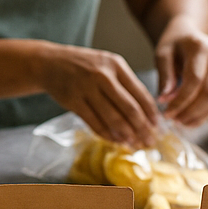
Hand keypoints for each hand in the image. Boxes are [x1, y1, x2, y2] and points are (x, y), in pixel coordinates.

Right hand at [36, 43, 160, 147]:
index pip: (140, 93)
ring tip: (134, 145)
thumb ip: (125, 83)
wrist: (49, 63)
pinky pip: (94, 123)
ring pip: (112, 118)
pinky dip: (106, 134)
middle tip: (150, 141)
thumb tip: (146, 112)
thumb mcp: (107, 65)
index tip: (157, 127)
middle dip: (142, 128)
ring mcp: (86, 89)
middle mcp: (102, 75)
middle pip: (129, 108)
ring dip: (126, 135)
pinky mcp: (72, 101)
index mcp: (116, 65)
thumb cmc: (84, 66)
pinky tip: (115, 141)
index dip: (151, 113)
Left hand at [153, 16, 207, 125]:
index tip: (166, 112)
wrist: (189, 33)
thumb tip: (165, 100)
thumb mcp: (163, 54)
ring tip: (181, 123)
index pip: (195, 79)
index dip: (181, 99)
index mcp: (201, 48)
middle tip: (174, 121)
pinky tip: (191, 121)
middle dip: (191, 110)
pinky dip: (205, 113)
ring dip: (198, 115)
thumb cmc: (174, 42)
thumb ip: (165, 76)